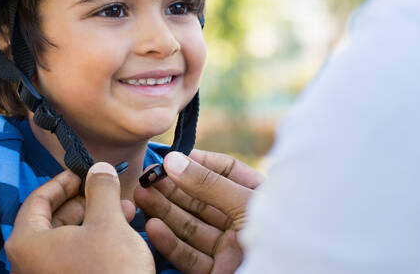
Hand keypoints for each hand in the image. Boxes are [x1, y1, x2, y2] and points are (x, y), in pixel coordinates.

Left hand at [5, 162, 155, 273]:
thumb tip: (99, 169)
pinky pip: (73, 260)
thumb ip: (101, 190)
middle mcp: (27, 264)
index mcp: (26, 243)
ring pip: (67, 241)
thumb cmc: (109, 273)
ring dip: (95, 221)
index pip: (38, 198)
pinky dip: (93, 244)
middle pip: (52, 219)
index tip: (84, 172)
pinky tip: (120, 236)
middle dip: (86, 202)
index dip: (64, 181)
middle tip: (109, 191)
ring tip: (125, 211)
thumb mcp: (108, 223)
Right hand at [134, 150, 263, 273]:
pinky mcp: (217, 272)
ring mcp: (229, 248)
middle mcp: (242, 221)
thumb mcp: (245, 204)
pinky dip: (169, 242)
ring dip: (164, 211)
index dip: (200, 163)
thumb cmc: (278, 237)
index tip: (173, 158)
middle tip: (146, 177)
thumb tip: (173, 160)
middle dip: (173, 187)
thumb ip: (209, 184)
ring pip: (191, 226)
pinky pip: (189, 255)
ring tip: (141, 196)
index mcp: (259, 199)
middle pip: (202, 199)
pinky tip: (153, 227)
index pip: (226, 171)